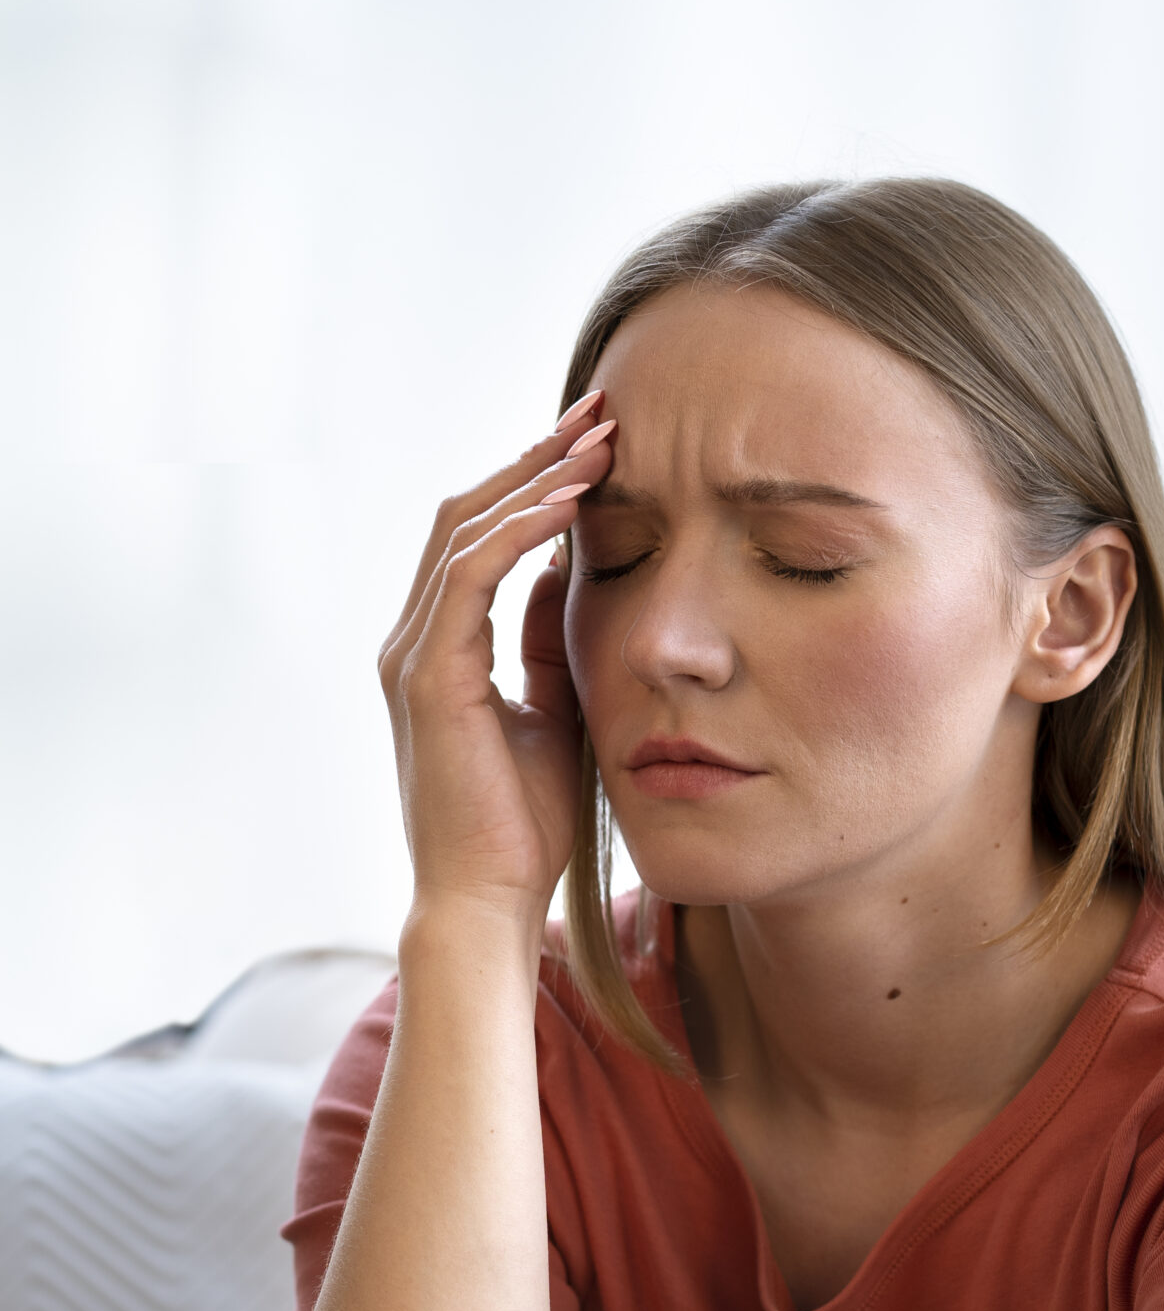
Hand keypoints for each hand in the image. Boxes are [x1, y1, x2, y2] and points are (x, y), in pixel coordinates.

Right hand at [378, 390, 617, 925]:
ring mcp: (413, 655)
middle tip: (604, 411)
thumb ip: (547, 645)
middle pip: (466, 512)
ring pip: (465, 530)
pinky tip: (576, 503)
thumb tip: (566, 578)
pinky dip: (522, 531)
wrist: (488, 898)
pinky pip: (472, 576)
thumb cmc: (521, 825)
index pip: (478, 535)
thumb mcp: (552, 714)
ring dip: (536, 477)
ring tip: (602, 440)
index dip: (534, 480)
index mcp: (436, 648)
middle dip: (536, 456)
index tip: (599, 443)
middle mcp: (412, 640)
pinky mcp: (430, 678)